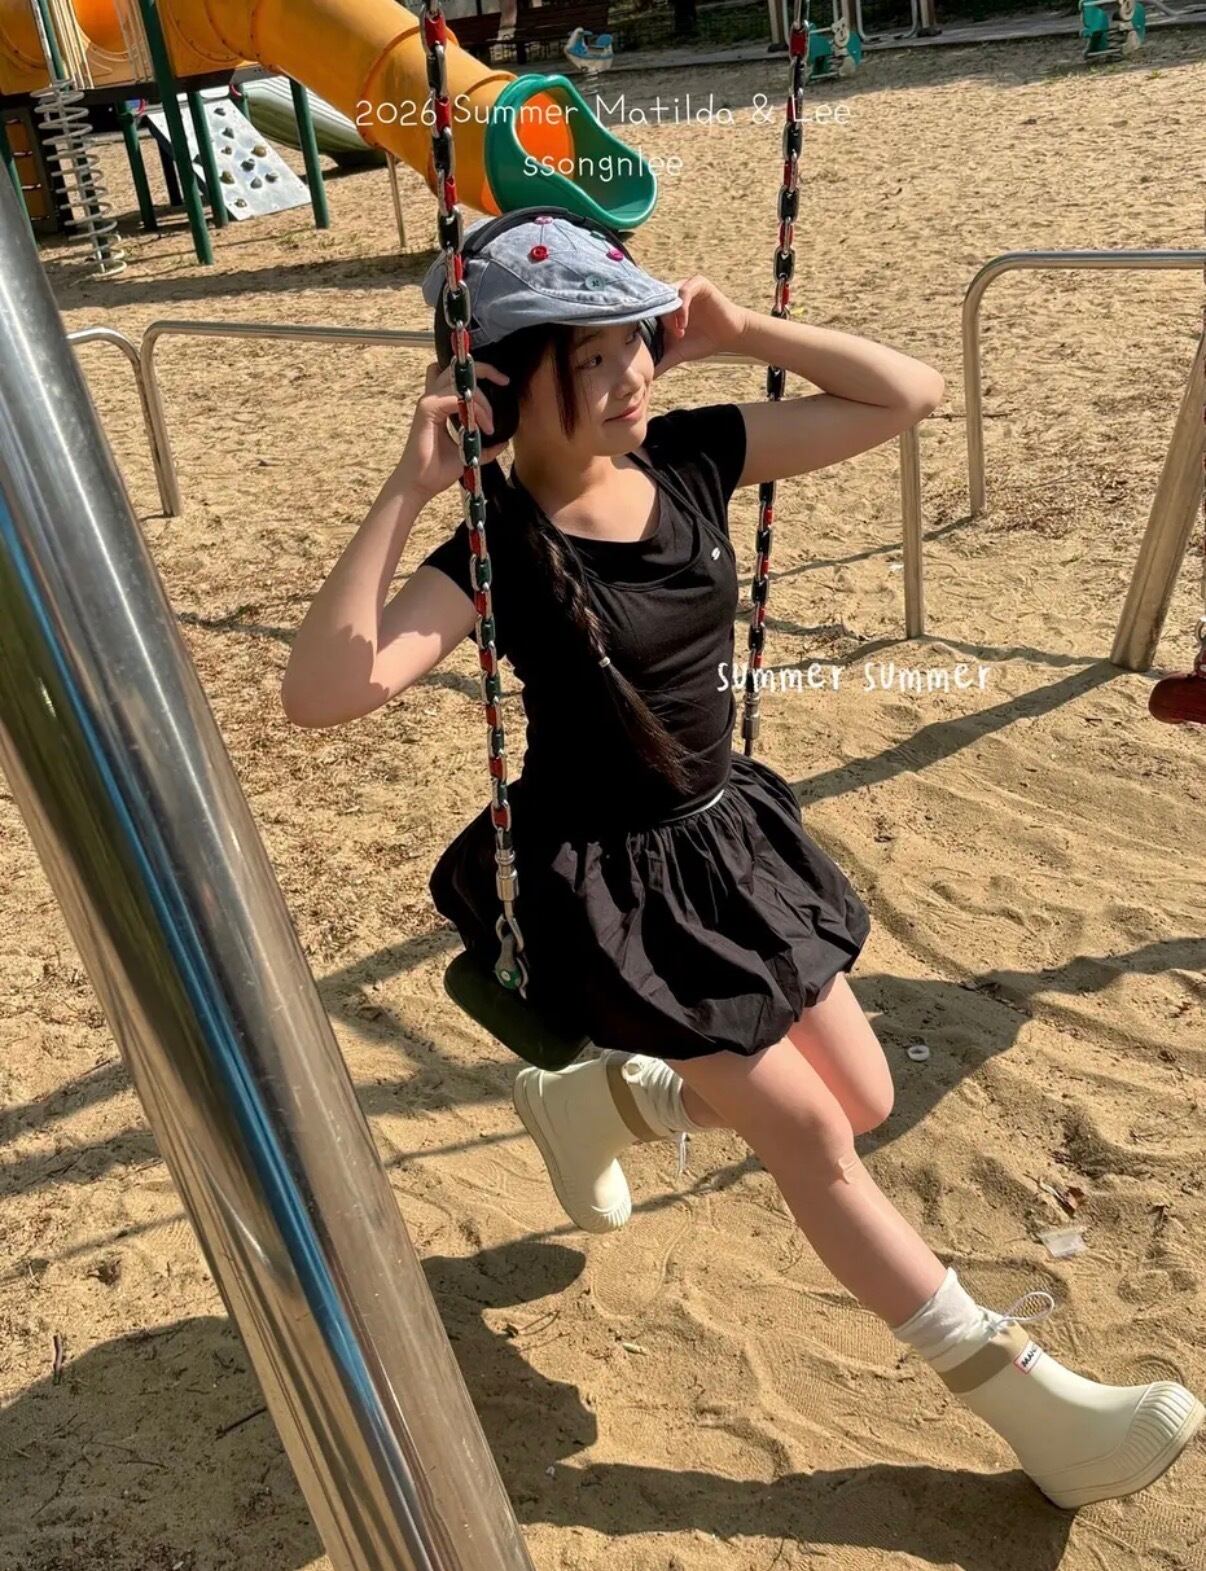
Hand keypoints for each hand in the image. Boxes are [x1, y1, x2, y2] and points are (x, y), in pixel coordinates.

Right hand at [396, 359, 510, 498]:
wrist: (420, 486)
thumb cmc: (437, 471)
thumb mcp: (468, 454)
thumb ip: (485, 446)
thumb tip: (503, 442)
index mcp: (441, 405)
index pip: (458, 377)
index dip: (481, 372)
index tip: (503, 382)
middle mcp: (433, 399)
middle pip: (457, 369)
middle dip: (484, 370)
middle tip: (503, 381)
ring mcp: (429, 403)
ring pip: (459, 383)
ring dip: (481, 400)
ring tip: (489, 423)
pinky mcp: (427, 410)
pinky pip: (455, 398)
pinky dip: (474, 410)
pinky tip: (482, 426)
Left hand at [654, 276, 747, 378]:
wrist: (729, 336)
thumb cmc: (702, 343)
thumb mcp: (678, 353)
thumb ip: (662, 361)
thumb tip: (646, 377)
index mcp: (664, 307)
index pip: (646, 309)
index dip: (645, 324)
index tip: (650, 341)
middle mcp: (672, 294)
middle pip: (655, 301)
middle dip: (658, 320)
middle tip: (669, 338)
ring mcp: (684, 287)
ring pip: (668, 296)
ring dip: (669, 316)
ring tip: (678, 333)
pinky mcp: (698, 283)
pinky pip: (684, 291)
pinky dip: (681, 308)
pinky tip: (683, 325)